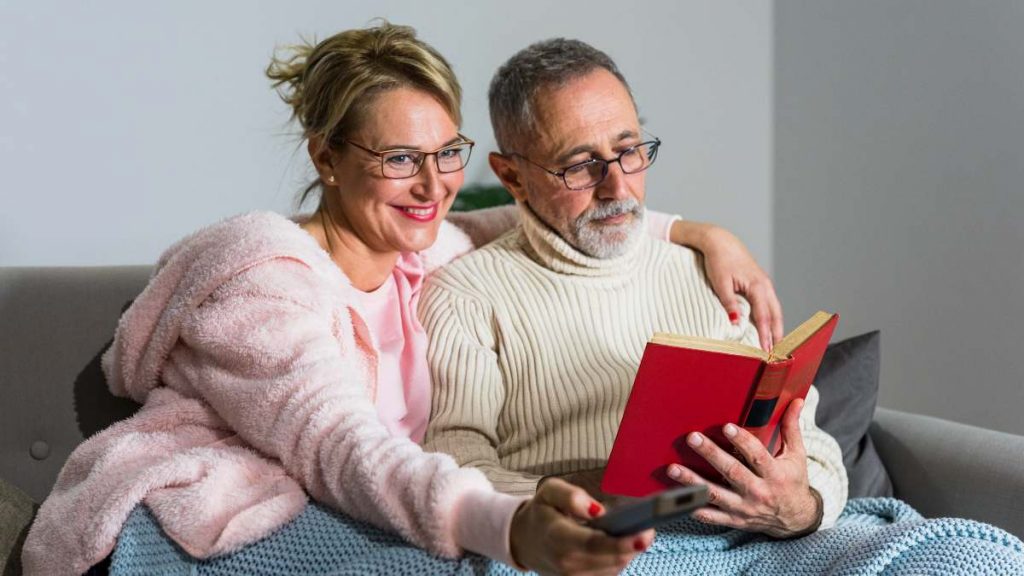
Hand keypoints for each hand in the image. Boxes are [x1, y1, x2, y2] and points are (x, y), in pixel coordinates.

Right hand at [509, 478, 654, 574]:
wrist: (525, 541)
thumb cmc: (542, 513)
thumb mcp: (549, 492)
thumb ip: (570, 496)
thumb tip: (597, 509)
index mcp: (558, 537)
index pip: (594, 544)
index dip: (622, 542)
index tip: (644, 536)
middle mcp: (567, 563)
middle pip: (611, 559)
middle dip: (634, 546)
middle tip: (649, 528)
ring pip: (614, 568)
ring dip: (628, 552)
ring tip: (635, 532)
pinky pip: (609, 573)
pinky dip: (619, 559)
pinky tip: (621, 544)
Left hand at [666, 399, 821, 537]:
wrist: (795, 520)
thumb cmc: (793, 482)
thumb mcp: (796, 456)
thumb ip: (791, 428)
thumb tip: (797, 401)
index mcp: (775, 475)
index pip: (757, 456)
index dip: (742, 441)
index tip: (727, 427)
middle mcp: (758, 492)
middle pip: (732, 472)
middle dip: (711, 454)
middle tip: (693, 438)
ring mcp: (744, 508)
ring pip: (715, 494)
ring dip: (692, 481)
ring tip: (673, 468)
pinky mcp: (734, 520)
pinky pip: (710, 516)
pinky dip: (693, 507)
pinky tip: (677, 496)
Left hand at [672, 221, 782, 350]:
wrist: (720, 241)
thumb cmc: (719, 260)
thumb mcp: (721, 283)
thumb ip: (729, 303)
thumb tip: (735, 323)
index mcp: (757, 286)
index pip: (764, 317)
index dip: (765, 335)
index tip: (766, 351)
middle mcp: (765, 286)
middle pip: (775, 315)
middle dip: (777, 334)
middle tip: (776, 353)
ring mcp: (764, 284)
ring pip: (774, 310)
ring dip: (775, 326)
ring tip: (774, 344)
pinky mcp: (760, 284)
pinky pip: (769, 304)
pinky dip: (770, 317)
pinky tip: (767, 326)